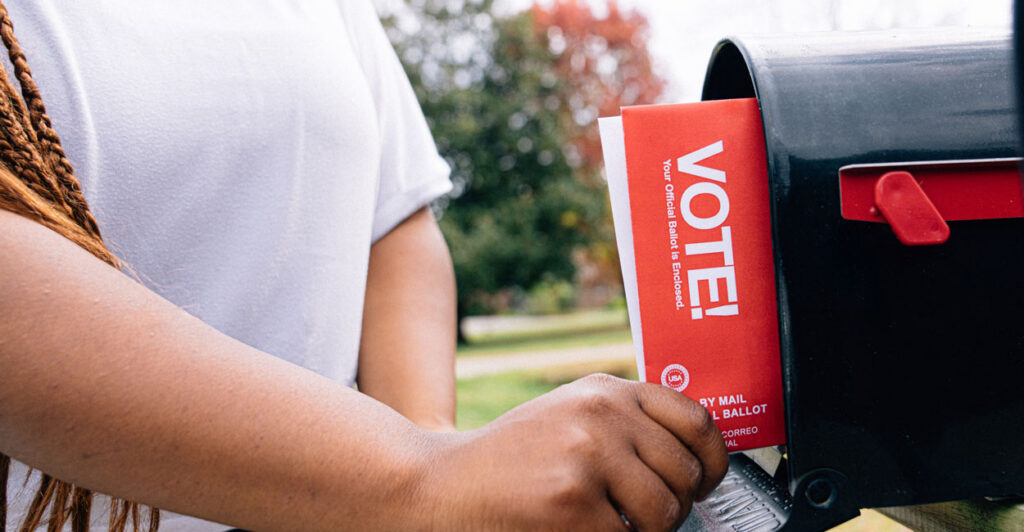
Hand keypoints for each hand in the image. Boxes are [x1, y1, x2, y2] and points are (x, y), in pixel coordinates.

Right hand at [424, 374, 728, 530]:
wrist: (442, 485)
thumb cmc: (510, 459)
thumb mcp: (570, 415)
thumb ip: (625, 422)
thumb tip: (697, 458)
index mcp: (606, 389)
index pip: (697, 420)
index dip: (712, 460)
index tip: (704, 481)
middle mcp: (602, 413)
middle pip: (686, 474)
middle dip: (673, 505)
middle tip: (640, 515)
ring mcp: (587, 455)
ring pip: (666, 512)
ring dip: (647, 531)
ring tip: (612, 525)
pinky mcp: (573, 502)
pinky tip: (581, 529)